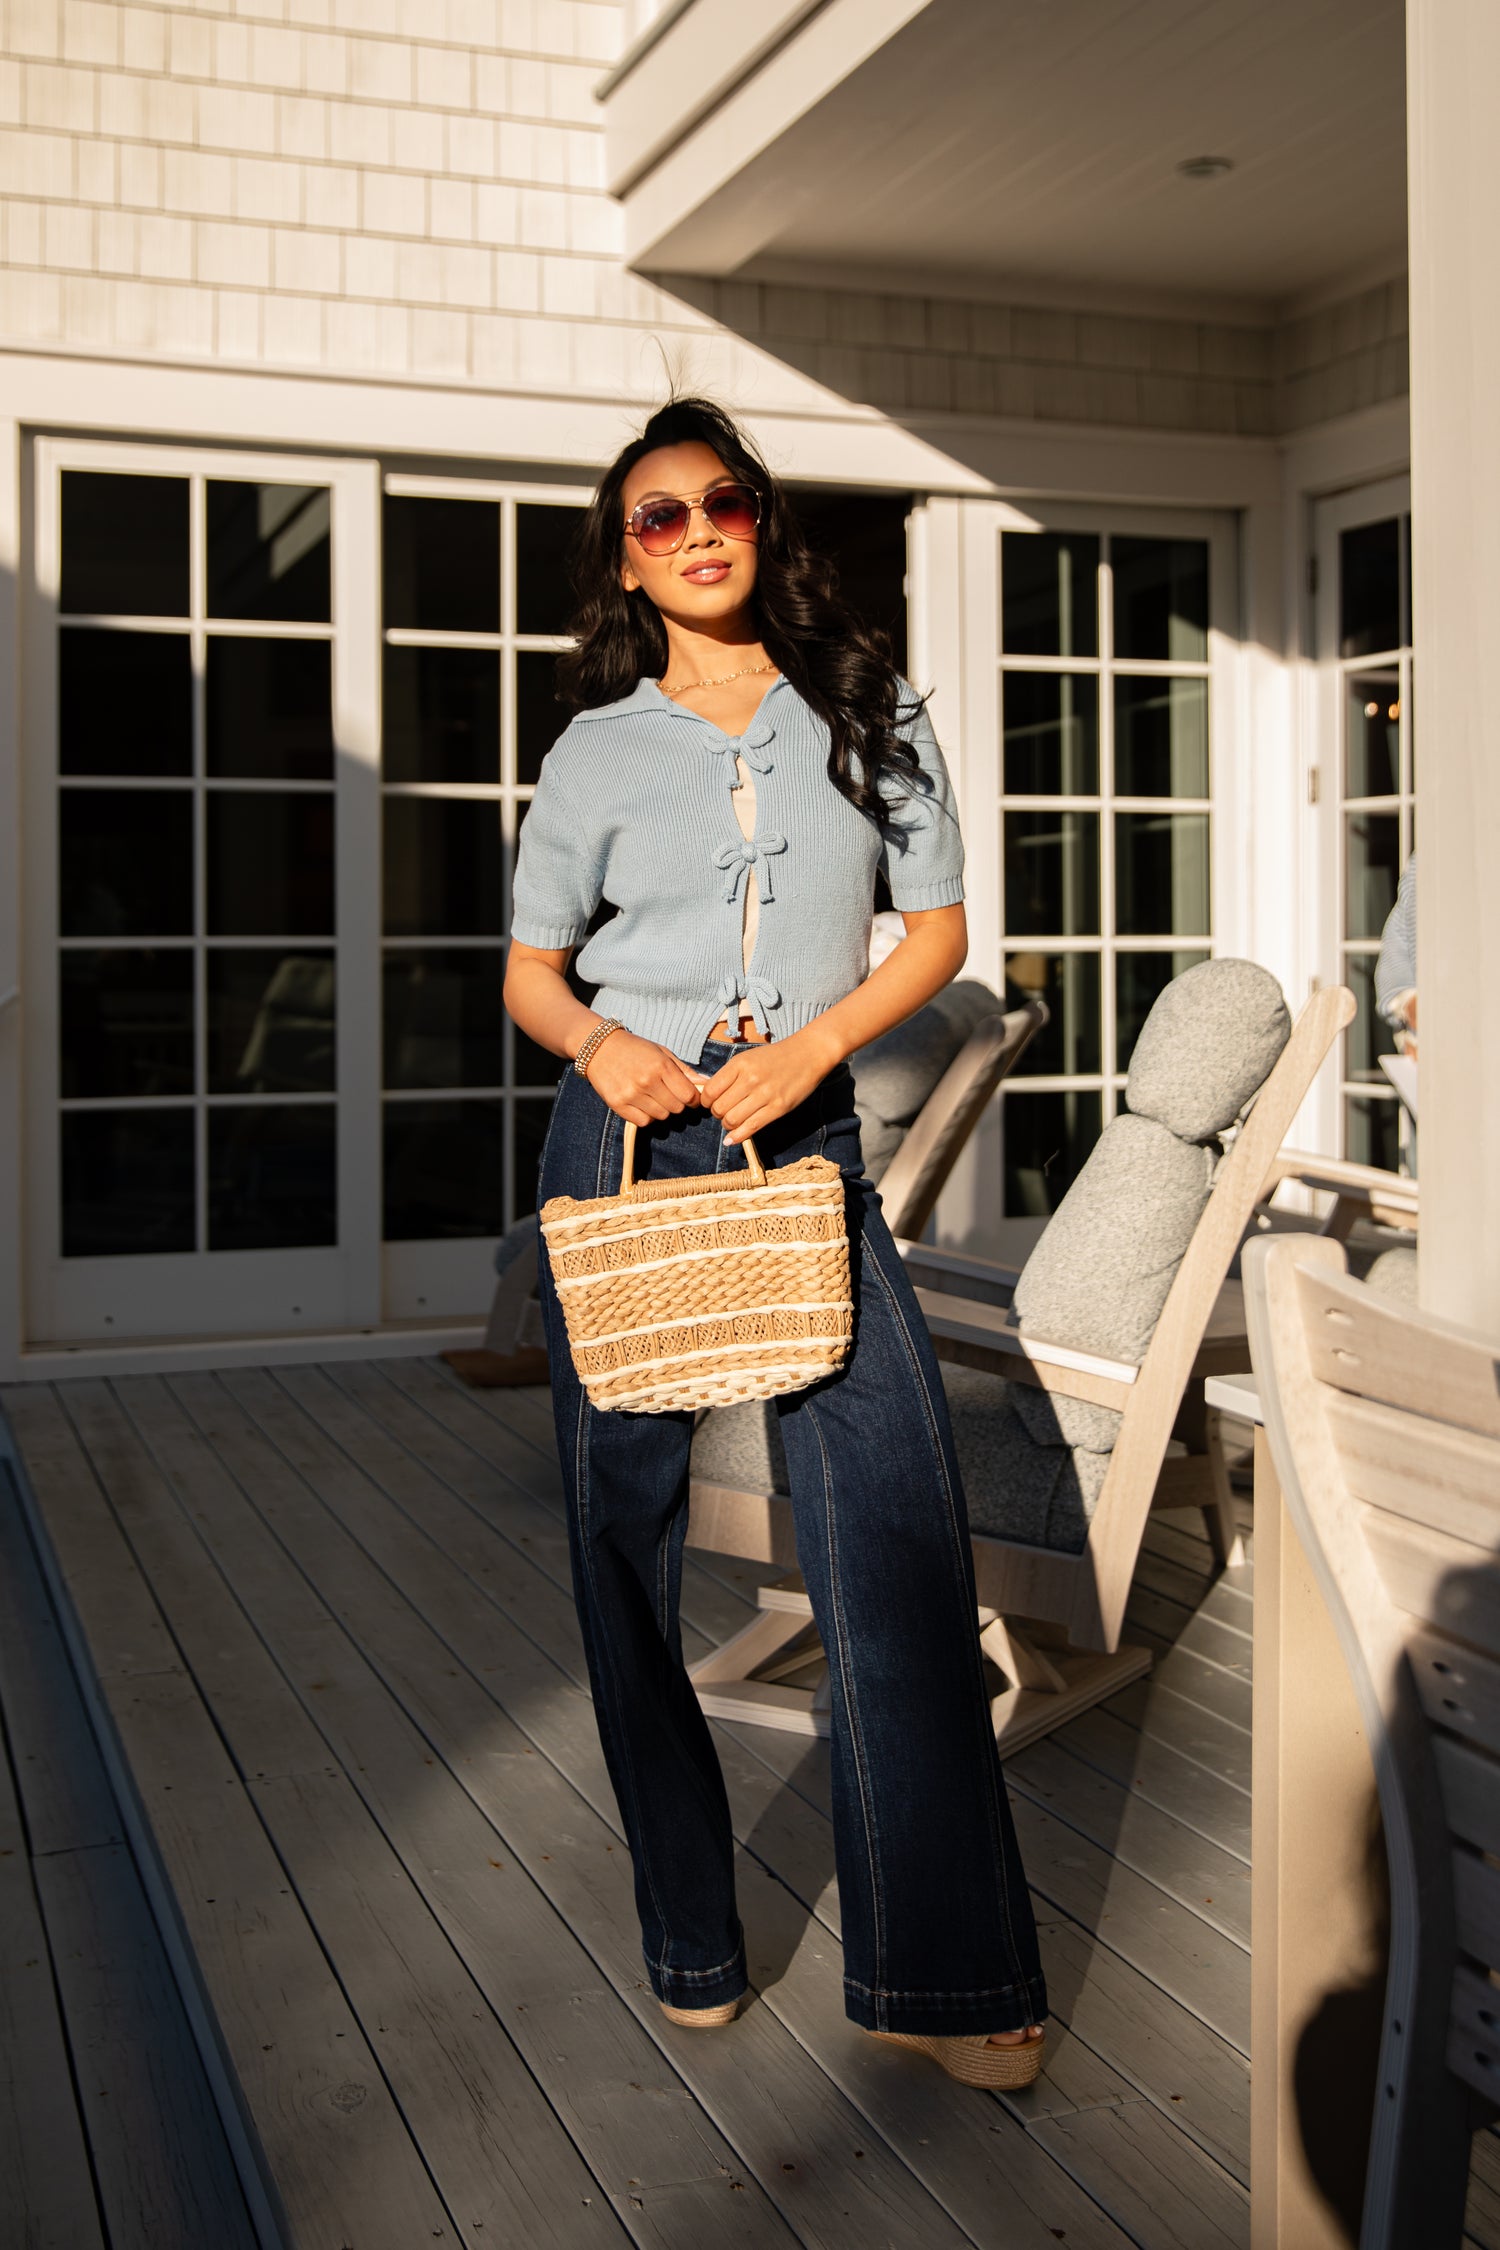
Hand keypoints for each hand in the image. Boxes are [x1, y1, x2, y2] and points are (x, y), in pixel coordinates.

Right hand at [586, 1029, 705, 1125]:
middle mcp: (646, 1081)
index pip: (688, 1095)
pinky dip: (646, 1116)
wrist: (599, 1048)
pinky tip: (642, 1103)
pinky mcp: (618, 1104)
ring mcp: (631, 1094)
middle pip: (676, 1109)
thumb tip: (706, 1083)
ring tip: (653, 1096)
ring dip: (662, 1110)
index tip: (690, 1097)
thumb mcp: (662, 1053)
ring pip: (661, 1116)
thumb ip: (684, 1070)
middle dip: (677, 1104)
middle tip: (669, 1094)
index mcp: (660, 1066)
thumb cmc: (635, 1049)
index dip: (694, 1099)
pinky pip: (643, 1121)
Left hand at [702, 1031, 835, 1144]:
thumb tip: (708, 1094)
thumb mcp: (748, 1058)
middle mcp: (750, 1079)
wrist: (808, 1054)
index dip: (706, 1101)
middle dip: (717, 1114)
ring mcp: (765, 1094)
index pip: (710, 1091)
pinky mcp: (778, 1108)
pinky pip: (751, 1127)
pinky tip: (731, 1140)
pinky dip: (737, 1137)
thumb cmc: (776, 1057)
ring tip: (732, 1121)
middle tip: (723, 1112)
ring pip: (732, 1120)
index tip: (711, 1103)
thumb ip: (729, 1075)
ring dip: (727, 1125)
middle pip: (719, 1108)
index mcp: (739, 1064)